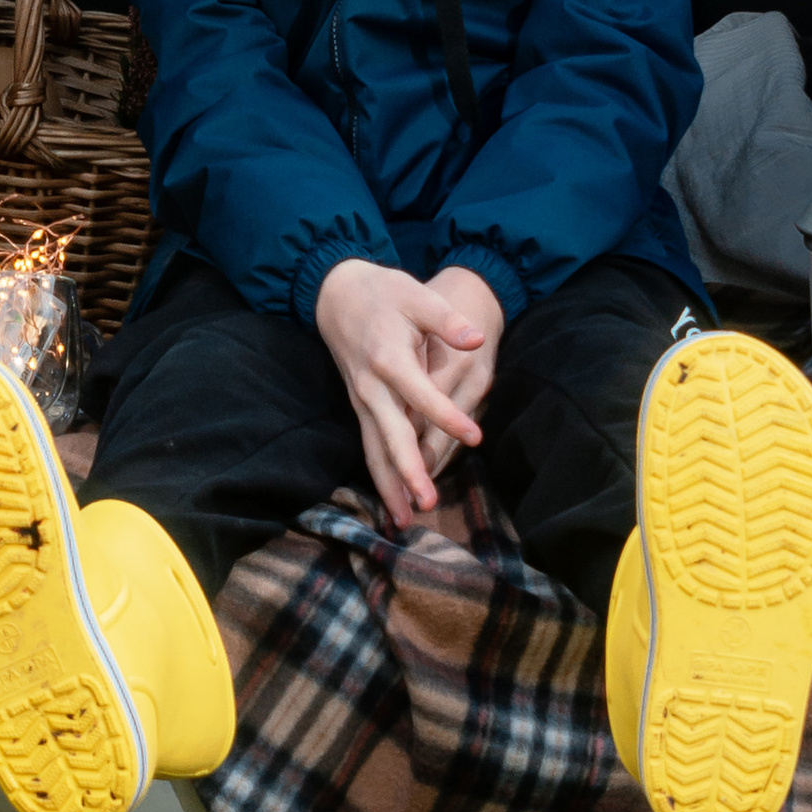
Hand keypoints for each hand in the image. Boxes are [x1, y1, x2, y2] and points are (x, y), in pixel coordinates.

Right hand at [313, 258, 499, 528]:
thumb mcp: (414, 293)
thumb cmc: (381, 292)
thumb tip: (476, 338)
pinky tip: (392, 499)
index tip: (475, 436)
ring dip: (389, 484)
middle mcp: (370, 385)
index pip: (420, 393)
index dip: (446, 415)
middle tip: (427, 504)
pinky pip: (368, 444)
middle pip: (389, 434)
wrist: (335, 292)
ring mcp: (361, 399)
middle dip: (407, 471)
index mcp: (388, 357)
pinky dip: (380, 473)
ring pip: (373, 448)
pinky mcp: (359, 405)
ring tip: (404, 519)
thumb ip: (446, 319)